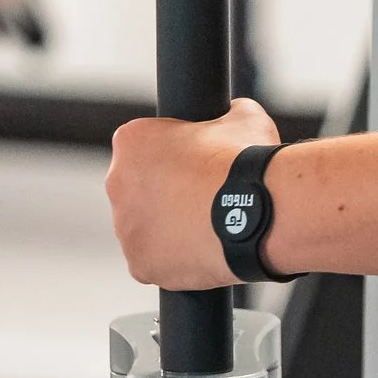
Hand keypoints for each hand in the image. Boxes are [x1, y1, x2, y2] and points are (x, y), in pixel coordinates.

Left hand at [107, 97, 281, 289]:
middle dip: (167, 190)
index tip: (198, 159)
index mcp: (133, 140)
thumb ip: (225, 113)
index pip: (144, 143)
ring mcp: (126, 228)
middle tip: (204, 193)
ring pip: (145, 225)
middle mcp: (117, 183)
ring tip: (210, 223)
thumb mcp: (242, 116)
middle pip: (139, 187)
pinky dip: (176, 256)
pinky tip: (204, 245)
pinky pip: (155, 259)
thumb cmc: (247, 162)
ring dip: (170, 224)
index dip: (175, 150)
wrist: (260, 213)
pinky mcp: (140, 264)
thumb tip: (232, 113)